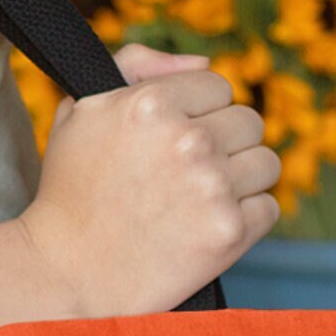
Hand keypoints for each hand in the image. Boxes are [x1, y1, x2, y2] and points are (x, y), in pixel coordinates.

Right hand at [18, 43, 280, 318]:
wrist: (66, 272)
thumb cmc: (72, 189)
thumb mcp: (84, 109)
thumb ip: (138, 65)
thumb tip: (202, 62)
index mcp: (152, 101)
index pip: (218, 86)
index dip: (197, 112)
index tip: (173, 140)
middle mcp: (188, 139)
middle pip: (249, 122)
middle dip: (223, 144)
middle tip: (186, 173)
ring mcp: (212, 186)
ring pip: (266, 163)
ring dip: (240, 180)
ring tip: (199, 200)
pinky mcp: (229, 231)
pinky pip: (268, 208)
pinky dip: (245, 219)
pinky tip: (207, 226)